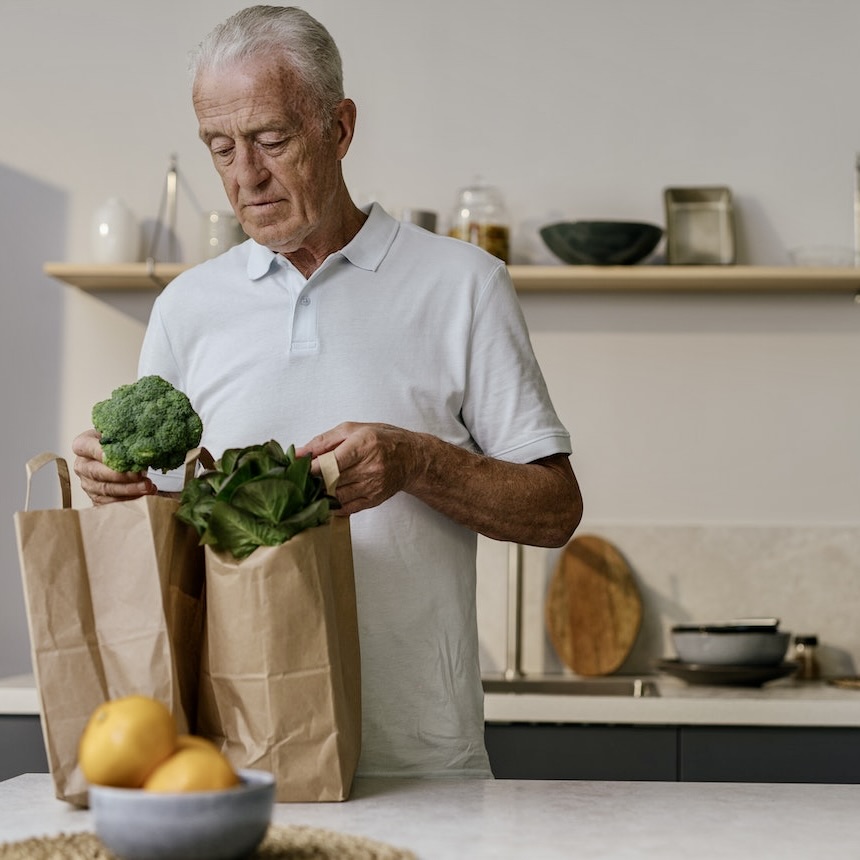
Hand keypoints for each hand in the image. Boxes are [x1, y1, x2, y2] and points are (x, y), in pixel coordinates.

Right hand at [72, 429, 156, 504]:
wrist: (123, 457)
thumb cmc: (121, 444)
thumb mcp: (121, 435)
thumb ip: (125, 438)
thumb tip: (139, 448)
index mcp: (82, 445)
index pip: (86, 447)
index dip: (101, 452)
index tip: (121, 456)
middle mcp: (82, 465)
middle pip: (97, 472)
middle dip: (121, 475)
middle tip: (140, 475)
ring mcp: (88, 483)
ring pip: (106, 489)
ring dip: (129, 489)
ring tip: (148, 486)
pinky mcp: (97, 498)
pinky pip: (112, 502)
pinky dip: (130, 499)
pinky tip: (146, 494)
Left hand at [297, 422, 421, 515]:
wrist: (412, 458)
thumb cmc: (382, 439)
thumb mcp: (352, 430)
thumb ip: (323, 441)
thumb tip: (298, 453)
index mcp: (364, 445)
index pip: (331, 462)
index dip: (311, 468)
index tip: (298, 469)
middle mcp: (370, 467)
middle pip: (331, 481)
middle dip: (312, 481)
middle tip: (300, 479)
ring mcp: (373, 486)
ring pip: (336, 496)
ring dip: (320, 494)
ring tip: (312, 487)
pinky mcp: (374, 499)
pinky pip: (347, 508)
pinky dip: (332, 505)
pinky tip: (326, 497)